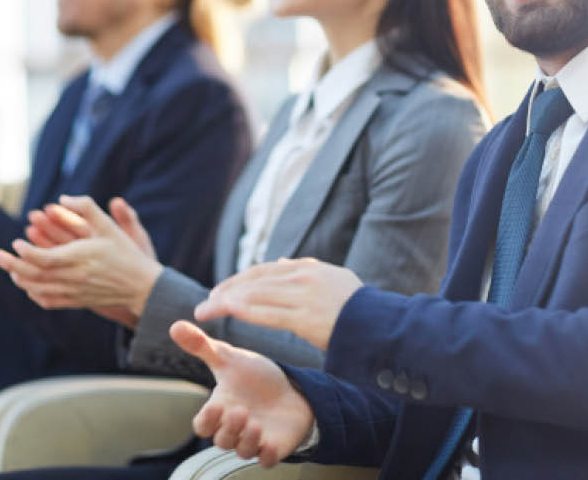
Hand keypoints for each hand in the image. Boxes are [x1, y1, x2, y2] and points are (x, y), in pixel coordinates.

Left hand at [0, 196, 162, 318]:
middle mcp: (74, 278)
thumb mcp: (109, 226)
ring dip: (19, 279)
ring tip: (9, 268)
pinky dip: (34, 294)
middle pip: (34, 275)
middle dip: (11, 265)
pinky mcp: (77, 302)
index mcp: (80, 258)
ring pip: (38, 289)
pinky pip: (49, 301)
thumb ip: (87, 209)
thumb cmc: (126, 253)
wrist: (142, 286)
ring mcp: (74, 292)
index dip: (25, 252)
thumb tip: (61, 200)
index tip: (16, 241)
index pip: (43, 258)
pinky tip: (28, 286)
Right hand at [170, 321, 313, 465]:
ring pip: (242, 451)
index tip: (215, 405)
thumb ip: (202, 346)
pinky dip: (267, 454)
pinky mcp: (274, 447)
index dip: (206, 420)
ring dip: (246, 439)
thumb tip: (175, 325)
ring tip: (255, 422)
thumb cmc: (254, 377)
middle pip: (222, 440)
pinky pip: (267, 460)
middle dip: (229, 428)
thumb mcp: (230, 359)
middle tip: (239, 411)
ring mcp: (254, 440)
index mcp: (220, 409)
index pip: (203, 425)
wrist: (290, 389)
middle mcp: (234, 429)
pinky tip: (270, 442)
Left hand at [194, 258, 362, 349]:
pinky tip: (226, 311)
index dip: (237, 281)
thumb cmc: (357, 310)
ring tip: (206, 312)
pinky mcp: (305, 317)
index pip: (263, 271)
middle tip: (204, 304)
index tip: (219, 292)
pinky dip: (243, 310)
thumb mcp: (334, 280)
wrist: (382, 326)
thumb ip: (306, 272)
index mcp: (309, 268)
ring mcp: (304, 296)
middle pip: (253, 280)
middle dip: (225, 292)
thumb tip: (283, 260)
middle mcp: (304, 276)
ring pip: (255, 294)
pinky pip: (267, 312)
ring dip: (225, 302)